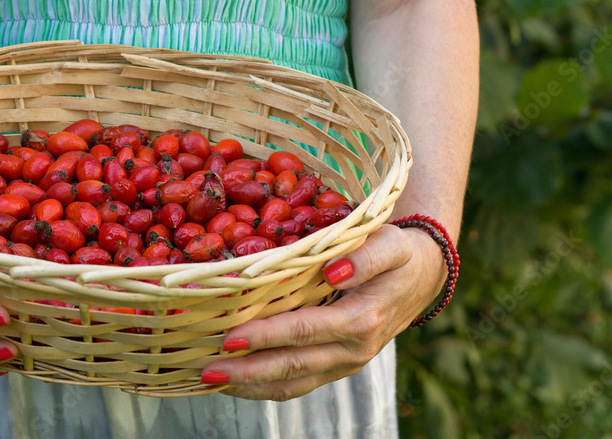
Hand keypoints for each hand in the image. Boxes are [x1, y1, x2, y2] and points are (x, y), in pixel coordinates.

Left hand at [201, 224, 446, 399]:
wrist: (423, 276)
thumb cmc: (400, 254)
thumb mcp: (390, 243)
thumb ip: (364, 256)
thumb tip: (332, 270)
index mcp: (362, 319)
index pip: (305, 331)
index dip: (267, 336)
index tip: (230, 337)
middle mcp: (352, 349)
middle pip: (293, 366)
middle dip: (247, 370)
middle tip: (206, 369)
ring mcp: (344, 363)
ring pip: (293, 384)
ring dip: (249, 386)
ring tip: (209, 380)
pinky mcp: (336, 366)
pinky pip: (297, 384)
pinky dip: (263, 386)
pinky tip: (234, 381)